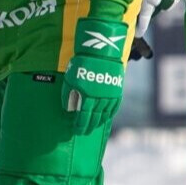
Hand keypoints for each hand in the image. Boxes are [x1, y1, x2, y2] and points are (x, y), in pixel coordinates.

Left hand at [62, 16, 127, 134]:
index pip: (83, 115)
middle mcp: (100, 97)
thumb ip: (68, 96)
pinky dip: (110, 114)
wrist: (101, 52)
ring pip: (105, 113)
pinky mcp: (117, 90)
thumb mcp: (70, 79)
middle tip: (84, 132)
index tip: (77, 130)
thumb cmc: (81, 65)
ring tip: (94, 127)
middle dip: (88, 125)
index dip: (80, 124)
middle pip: (94, 116)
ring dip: (99, 122)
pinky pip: (114, 106)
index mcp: (87, 95)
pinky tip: (106, 117)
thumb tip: (69, 110)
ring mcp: (110, 94)